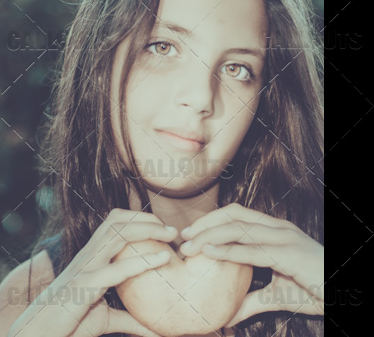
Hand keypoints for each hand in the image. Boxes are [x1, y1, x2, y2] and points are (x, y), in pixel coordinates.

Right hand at [8, 208, 178, 336]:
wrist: (39, 331)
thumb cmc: (69, 323)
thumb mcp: (104, 317)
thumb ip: (129, 320)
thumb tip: (157, 331)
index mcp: (90, 258)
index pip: (113, 223)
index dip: (139, 219)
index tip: (163, 230)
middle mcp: (87, 256)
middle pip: (116, 221)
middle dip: (146, 218)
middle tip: (173, 230)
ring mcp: (85, 269)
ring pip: (117, 234)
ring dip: (148, 230)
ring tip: (171, 236)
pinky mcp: (85, 286)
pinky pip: (117, 269)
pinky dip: (144, 261)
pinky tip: (163, 258)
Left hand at [178, 203, 323, 326]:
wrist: (346, 293)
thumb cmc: (317, 290)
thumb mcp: (278, 295)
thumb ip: (252, 301)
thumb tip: (229, 314)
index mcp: (274, 230)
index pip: (236, 214)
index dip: (210, 220)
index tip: (188, 233)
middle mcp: (278, 228)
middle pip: (233, 215)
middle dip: (204, 224)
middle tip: (182, 238)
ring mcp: (285, 238)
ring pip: (239, 228)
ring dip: (209, 236)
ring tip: (189, 247)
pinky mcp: (290, 254)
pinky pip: (253, 250)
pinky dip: (228, 250)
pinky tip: (208, 254)